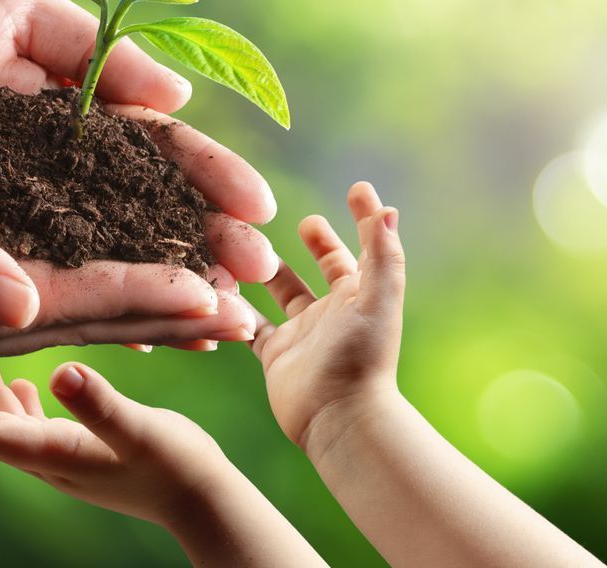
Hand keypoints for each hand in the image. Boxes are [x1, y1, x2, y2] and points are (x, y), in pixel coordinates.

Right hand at [0, 98, 257, 361]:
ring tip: (214, 305)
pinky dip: (102, 279)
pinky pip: (49, 281)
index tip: (212, 294)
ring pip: (74, 303)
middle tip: (244, 312)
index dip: (139, 298)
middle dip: (164, 311)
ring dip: (144, 303)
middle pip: (82, 315)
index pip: (62, 305)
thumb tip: (22, 309)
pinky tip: (139, 276)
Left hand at [0, 357, 233, 526]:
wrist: (204, 500)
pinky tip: (21, 382)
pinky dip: (17, 402)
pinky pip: (35, 425)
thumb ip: (101, 405)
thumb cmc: (177, 464)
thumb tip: (59, 374)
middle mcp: (51, 459)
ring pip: (8, 423)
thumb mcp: (141, 429)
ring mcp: (64, 457)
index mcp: (56, 453)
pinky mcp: (81, 451)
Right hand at [250, 182, 404, 450]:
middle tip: (297, 220)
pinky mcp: (275, 354)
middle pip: (322, 268)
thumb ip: (382, 252)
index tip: (355, 188)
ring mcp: (303, 334)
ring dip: (266, 269)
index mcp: (359, 296)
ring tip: (242, 241)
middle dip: (314, 242)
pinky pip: (251, 324)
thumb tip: (387, 208)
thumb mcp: (377, 296)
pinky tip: (218, 283)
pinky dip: (236, 306)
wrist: (338, 419)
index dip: (361, 219)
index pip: (361, 249)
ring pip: (281, 292)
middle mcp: (332, 312)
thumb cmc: (362, 356)